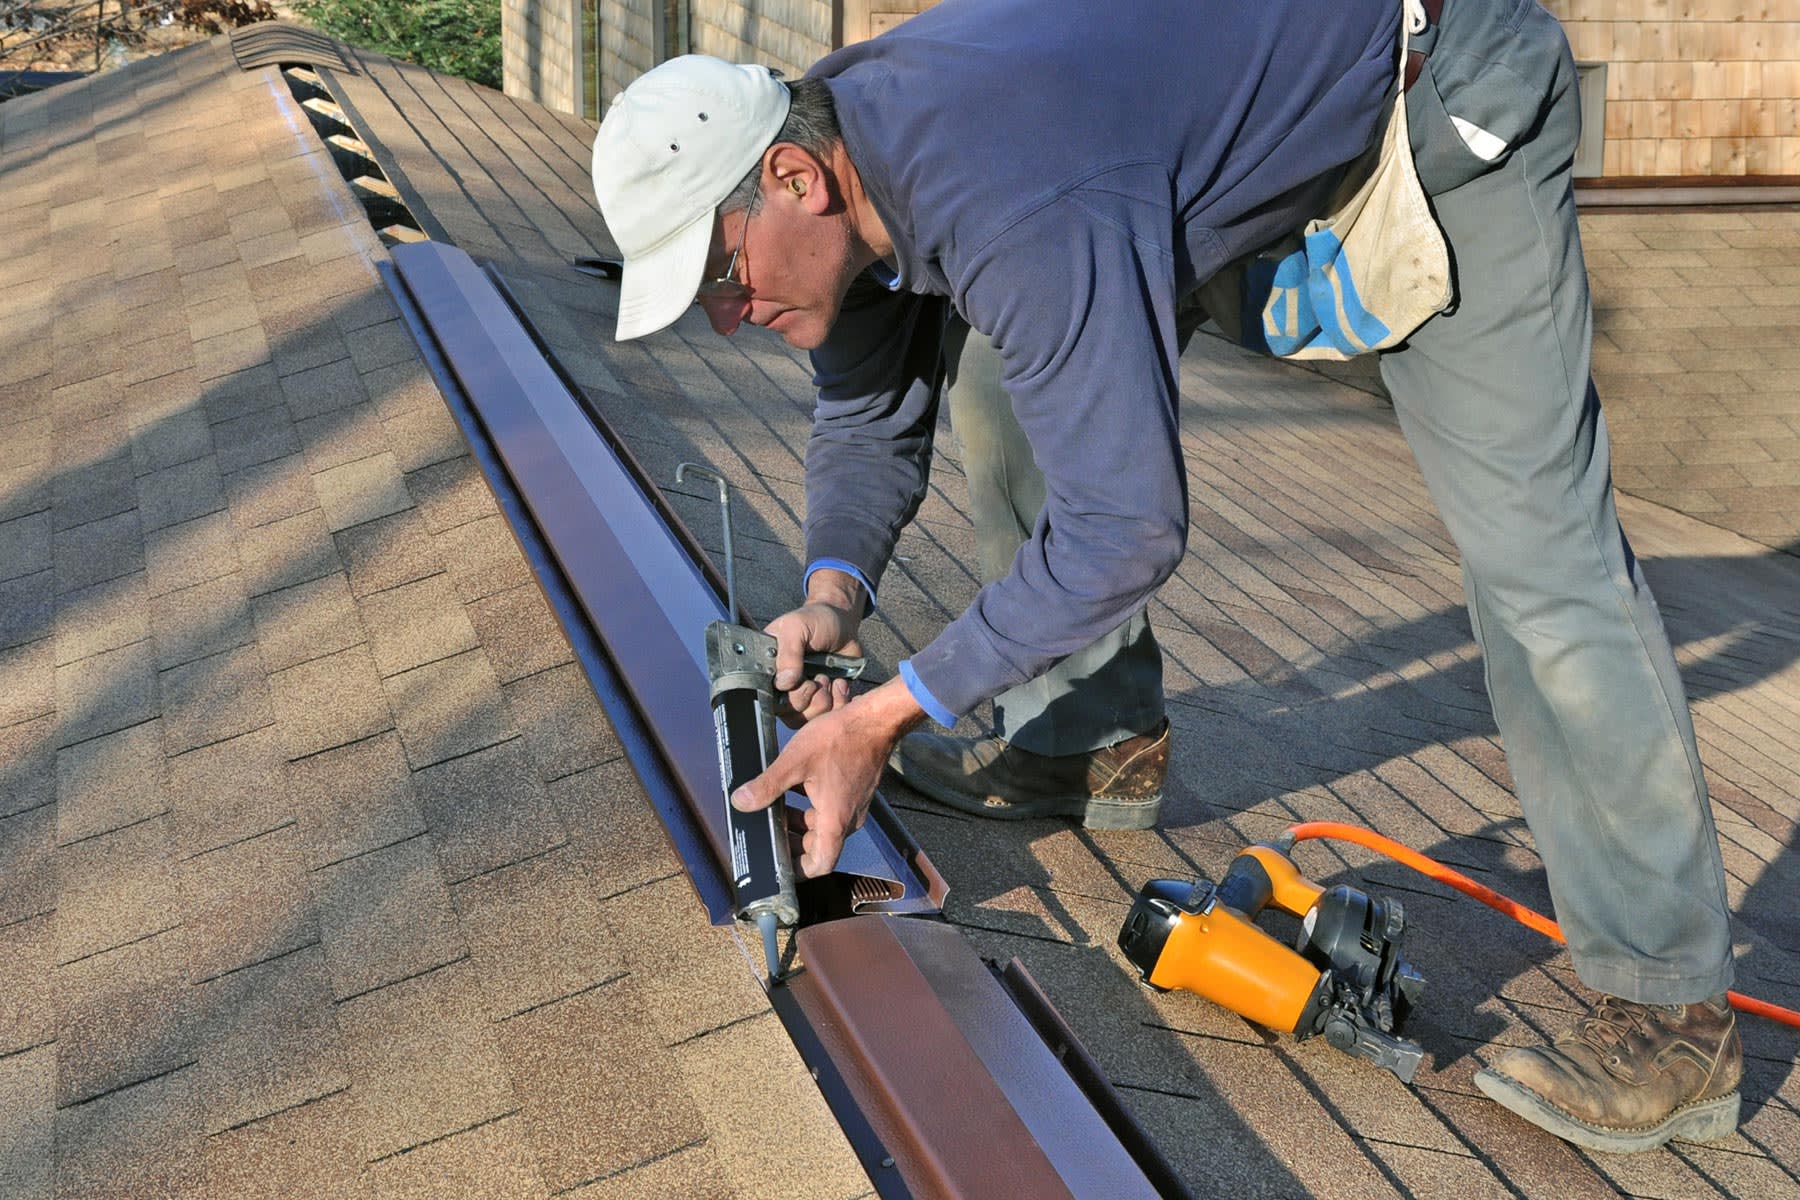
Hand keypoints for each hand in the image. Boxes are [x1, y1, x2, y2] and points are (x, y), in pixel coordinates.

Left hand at [731, 677, 924, 876]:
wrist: (874, 721)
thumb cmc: (839, 740)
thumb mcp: (795, 762)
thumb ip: (766, 785)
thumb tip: (740, 802)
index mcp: (835, 821)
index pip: (820, 865)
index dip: (797, 870)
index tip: (776, 865)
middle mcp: (847, 820)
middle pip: (818, 847)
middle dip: (790, 843)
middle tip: (765, 831)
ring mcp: (852, 806)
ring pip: (822, 828)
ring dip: (798, 823)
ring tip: (772, 809)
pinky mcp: (853, 792)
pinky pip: (829, 811)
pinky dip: (809, 807)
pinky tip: (791, 789)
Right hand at [764, 567, 866, 722]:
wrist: (842, 621)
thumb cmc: (814, 620)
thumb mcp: (796, 628)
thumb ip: (788, 653)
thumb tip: (784, 683)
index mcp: (770, 671)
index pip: (768, 699)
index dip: (787, 697)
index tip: (804, 680)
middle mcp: (784, 688)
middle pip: (790, 714)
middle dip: (810, 696)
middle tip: (819, 675)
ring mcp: (806, 696)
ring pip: (810, 719)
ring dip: (825, 700)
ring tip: (829, 678)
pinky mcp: (826, 699)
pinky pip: (831, 715)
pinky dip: (840, 701)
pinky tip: (840, 683)